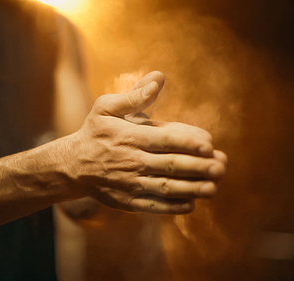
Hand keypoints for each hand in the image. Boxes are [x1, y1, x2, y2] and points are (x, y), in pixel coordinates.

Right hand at [64, 71, 226, 213]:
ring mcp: (129, 183)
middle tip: (221, 167)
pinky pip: (153, 206)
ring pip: (165, 187)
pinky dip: (172, 207)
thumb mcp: (105, 107)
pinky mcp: (126, 201)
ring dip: (191, 189)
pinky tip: (191, 204)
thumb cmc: (94, 132)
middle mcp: (131, 161)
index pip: (165, 139)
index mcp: (130, 136)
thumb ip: (133, 95)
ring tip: (214, 188)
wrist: (72, 165)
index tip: (210, 145)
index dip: (189, 142)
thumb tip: (159, 77)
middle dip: (198, 167)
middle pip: (170, 164)